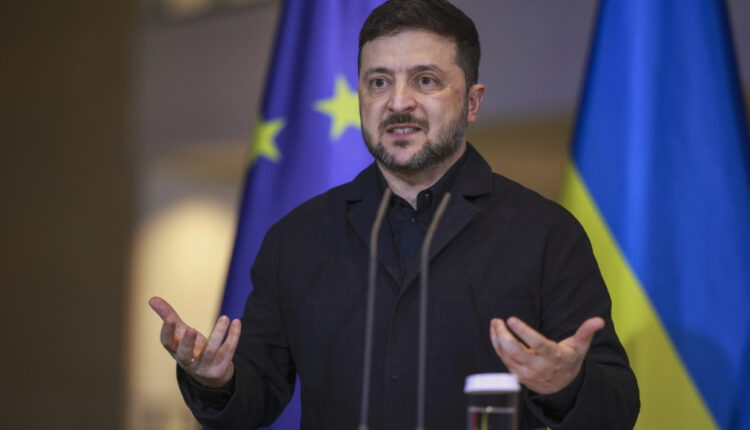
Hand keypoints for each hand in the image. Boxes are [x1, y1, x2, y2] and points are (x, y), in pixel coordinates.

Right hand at [149, 296, 240, 387]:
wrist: (209, 374)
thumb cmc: (191, 348)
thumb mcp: (180, 333)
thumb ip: (168, 316)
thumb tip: (152, 299)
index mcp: (175, 351)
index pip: (167, 343)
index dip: (167, 332)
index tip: (170, 319)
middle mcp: (188, 361)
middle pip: (185, 354)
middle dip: (188, 342)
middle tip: (192, 329)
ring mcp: (204, 367)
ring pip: (211, 352)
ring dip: (218, 334)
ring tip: (224, 317)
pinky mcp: (219, 369)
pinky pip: (228, 352)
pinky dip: (233, 336)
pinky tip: (236, 322)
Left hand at [489, 316, 603, 393]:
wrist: (562, 387)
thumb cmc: (569, 360)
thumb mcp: (580, 347)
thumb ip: (586, 332)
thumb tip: (599, 320)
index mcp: (553, 356)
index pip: (536, 343)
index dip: (523, 331)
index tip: (511, 319)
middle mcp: (538, 366)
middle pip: (515, 351)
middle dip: (503, 335)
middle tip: (498, 320)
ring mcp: (527, 372)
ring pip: (506, 356)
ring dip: (497, 339)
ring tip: (495, 323)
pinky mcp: (518, 375)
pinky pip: (504, 360)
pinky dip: (497, 347)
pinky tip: (496, 334)